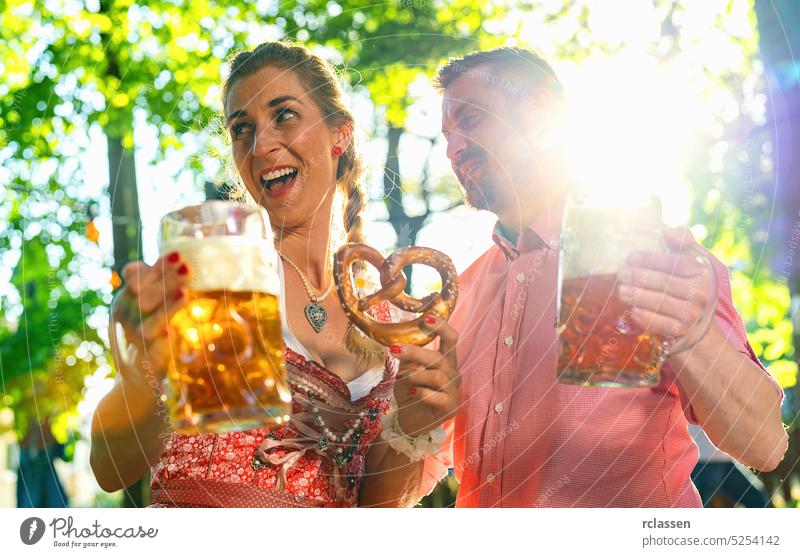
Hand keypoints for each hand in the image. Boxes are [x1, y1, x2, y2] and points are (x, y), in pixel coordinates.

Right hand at [109, 251, 189, 384]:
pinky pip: (151, 353)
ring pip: (145, 325)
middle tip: (187, 268)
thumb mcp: (142, 308)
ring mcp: (134, 344)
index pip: (137, 281)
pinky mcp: (146, 364)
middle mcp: (124, 323)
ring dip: (165, 309)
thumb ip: (150, 285)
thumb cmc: (143, 335)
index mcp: (123, 305)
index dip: (156, 268)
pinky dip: (159, 343)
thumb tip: (162, 258)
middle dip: (164, 282)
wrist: (135, 380)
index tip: (177, 254)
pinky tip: (170, 333)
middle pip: (142, 299)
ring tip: (184, 293)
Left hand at [390, 314, 459, 436]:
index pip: (451, 339)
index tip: (428, 317)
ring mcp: (453, 391)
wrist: (410, 422)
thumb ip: (407, 356)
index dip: (442, 327)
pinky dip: (421, 392)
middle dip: (416, 352)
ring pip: (437, 376)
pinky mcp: (450, 407)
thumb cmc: (410, 393)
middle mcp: (453, 373)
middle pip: (440, 357)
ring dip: (415, 374)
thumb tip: (400, 334)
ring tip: (400, 376)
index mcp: (445, 360)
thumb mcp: (406, 370)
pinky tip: (411, 392)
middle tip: (395, 349)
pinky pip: (436, 396)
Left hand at [617, 226, 716, 343]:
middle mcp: (701, 293)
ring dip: (639, 297)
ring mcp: (692, 313)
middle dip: (640, 277)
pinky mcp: (682, 331)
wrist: (697, 321)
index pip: (675, 263)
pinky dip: (646, 317)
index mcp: (702, 272)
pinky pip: (661, 324)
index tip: (631, 257)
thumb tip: (664, 229)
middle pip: (666, 283)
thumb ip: (679, 240)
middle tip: (621, 274)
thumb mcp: (688, 258)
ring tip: (621, 291)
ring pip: (661, 303)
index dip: (651, 259)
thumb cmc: (686, 281)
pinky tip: (633, 311)